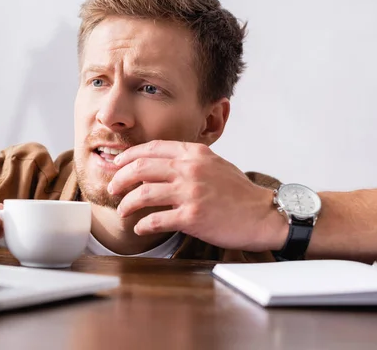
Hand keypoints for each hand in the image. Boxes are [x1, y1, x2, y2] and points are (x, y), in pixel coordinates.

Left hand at [108, 140, 286, 251]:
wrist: (263, 215)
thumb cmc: (238, 192)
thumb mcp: (214, 163)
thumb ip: (187, 160)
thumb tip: (157, 162)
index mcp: (194, 153)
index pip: (151, 148)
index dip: (128, 156)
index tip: (117, 165)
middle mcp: (190, 169)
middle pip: (140, 168)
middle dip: (119, 179)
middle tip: (112, 189)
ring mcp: (191, 192)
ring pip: (143, 194)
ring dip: (126, 204)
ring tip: (122, 211)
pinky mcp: (193, 216)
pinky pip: (156, 220)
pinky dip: (142, 225)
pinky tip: (139, 228)